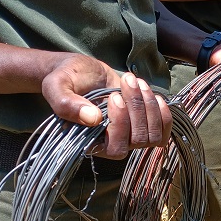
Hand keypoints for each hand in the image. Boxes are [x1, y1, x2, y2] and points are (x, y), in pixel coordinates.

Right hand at [40, 54, 171, 157]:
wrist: (80, 72)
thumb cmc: (65, 80)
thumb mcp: (57, 87)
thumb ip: (66, 103)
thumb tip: (93, 118)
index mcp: (91, 142)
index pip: (116, 149)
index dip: (121, 124)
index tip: (114, 96)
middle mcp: (112, 144)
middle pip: (138, 140)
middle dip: (137, 108)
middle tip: (127, 80)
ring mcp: (129, 136)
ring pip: (153, 136)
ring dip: (150, 106)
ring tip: (136, 82)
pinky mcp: (142, 126)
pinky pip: (163, 131)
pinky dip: (163, 113)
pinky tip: (152, 95)